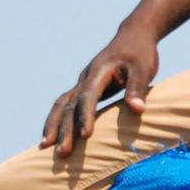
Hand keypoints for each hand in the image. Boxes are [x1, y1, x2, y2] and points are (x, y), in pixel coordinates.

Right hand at [42, 19, 158, 157]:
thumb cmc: (140, 53)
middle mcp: (85, 78)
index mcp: (98, 72)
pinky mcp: (85, 87)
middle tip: (62, 153)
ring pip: (61, 105)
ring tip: (45, 147)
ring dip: (53, 125)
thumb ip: (138, 88)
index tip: (86, 136)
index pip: (88, 97)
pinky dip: (57, 119)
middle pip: (69, 105)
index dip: (85, 116)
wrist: (134, 36)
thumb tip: (137, 110)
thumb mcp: (144, 68)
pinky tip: (53, 135)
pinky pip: (65, 105)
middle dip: (64, 129)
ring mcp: (83, 82)